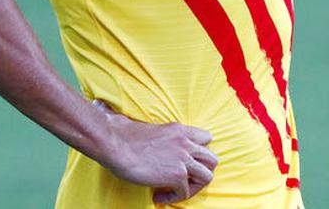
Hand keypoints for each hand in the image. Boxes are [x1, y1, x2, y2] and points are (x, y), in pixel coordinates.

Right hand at [91, 100, 218, 204]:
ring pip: (207, 177)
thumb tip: (159, 145)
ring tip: (177, 191)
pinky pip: (185, 192)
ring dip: (194, 187)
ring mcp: (184, 159)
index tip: (186, 162)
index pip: (206, 139)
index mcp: (181, 130)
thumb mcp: (154, 130)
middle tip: (186, 180)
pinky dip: (174, 197)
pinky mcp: (177, 175)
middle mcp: (187, 143)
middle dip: (201, 172)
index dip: (199, 153)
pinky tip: (159, 196)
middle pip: (212, 160)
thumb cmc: (125, 137)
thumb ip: (166, 137)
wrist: (116, 144)